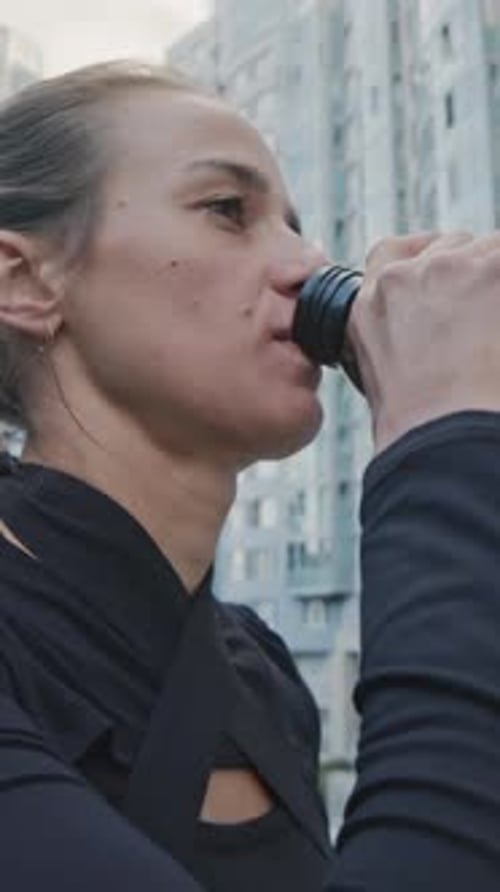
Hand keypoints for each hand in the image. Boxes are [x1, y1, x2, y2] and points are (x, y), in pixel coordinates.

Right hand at [347, 231, 499, 451]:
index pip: (390, 254)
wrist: (444, 437)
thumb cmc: (422, 430)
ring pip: (492, 249)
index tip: (446, 273)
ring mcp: (452, 269)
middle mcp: (405, 278)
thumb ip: (401, 340)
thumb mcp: (386, 379)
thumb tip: (436, 338)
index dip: (423, 257)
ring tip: (499, 332)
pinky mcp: (496, 269)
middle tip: (490, 317)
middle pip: (450, 247)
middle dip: (473, 273)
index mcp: (370, 304)